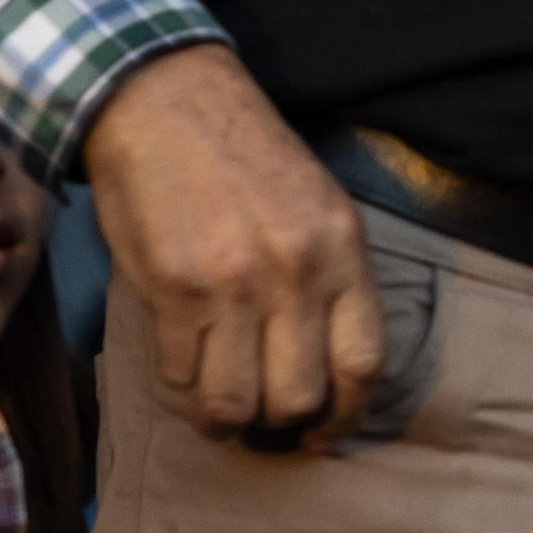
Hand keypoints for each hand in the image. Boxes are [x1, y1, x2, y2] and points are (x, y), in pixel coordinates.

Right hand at [82, 44, 383, 445]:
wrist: (166, 99)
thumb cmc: (243, 154)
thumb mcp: (316, 204)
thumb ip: (329, 277)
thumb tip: (325, 365)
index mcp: (342, 248)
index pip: (365, 363)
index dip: (346, 416)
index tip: (325, 432)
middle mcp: (296, 272)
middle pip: (299, 398)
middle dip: (278, 422)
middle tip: (262, 416)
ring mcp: (234, 284)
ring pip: (236, 405)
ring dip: (223, 419)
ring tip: (217, 405)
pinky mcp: (175, 290)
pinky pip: (181, 376)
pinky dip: (181, 381)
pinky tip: (183, 357)